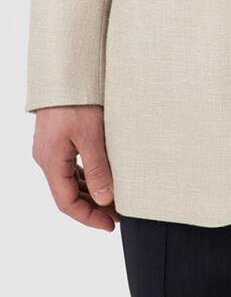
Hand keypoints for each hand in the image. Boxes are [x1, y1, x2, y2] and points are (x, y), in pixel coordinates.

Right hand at [31, 105, 118, 230]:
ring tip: (114, 199)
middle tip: (117, 214)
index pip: (67, 203)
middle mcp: (47, 158)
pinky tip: (102, 177)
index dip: (88, 217)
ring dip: (90, 192)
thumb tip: (105, 199)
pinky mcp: (59, 137)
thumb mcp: (91, 136)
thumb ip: (97, 169)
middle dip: (92, 207)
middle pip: (67, 194)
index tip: (110, 225)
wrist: (65, 72)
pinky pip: (71, 165)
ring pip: (69, 180)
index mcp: (51, 161)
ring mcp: (52, 148)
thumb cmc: (76, 100)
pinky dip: (86, 176)